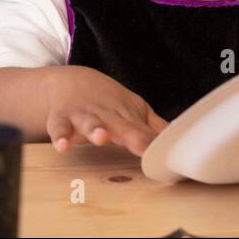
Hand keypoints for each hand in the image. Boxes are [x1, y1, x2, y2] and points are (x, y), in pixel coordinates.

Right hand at [44, 66, 168, 156]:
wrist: (70, 81)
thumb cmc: (107, 102)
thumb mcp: (133, 110)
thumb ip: (153, 128)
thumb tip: (179, 138)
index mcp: (128, 118)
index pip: (145, 134)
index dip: (155, 145)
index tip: (167, 158)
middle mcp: (107, 117)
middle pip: (121, 128)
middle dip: (132, 137)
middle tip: (143, 147)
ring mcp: (83, 116)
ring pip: (90, 124)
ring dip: (95, 130)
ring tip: (101, 137)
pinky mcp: (61, 118)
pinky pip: (59, 128)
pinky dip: (60, 136)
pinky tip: (62, 146)